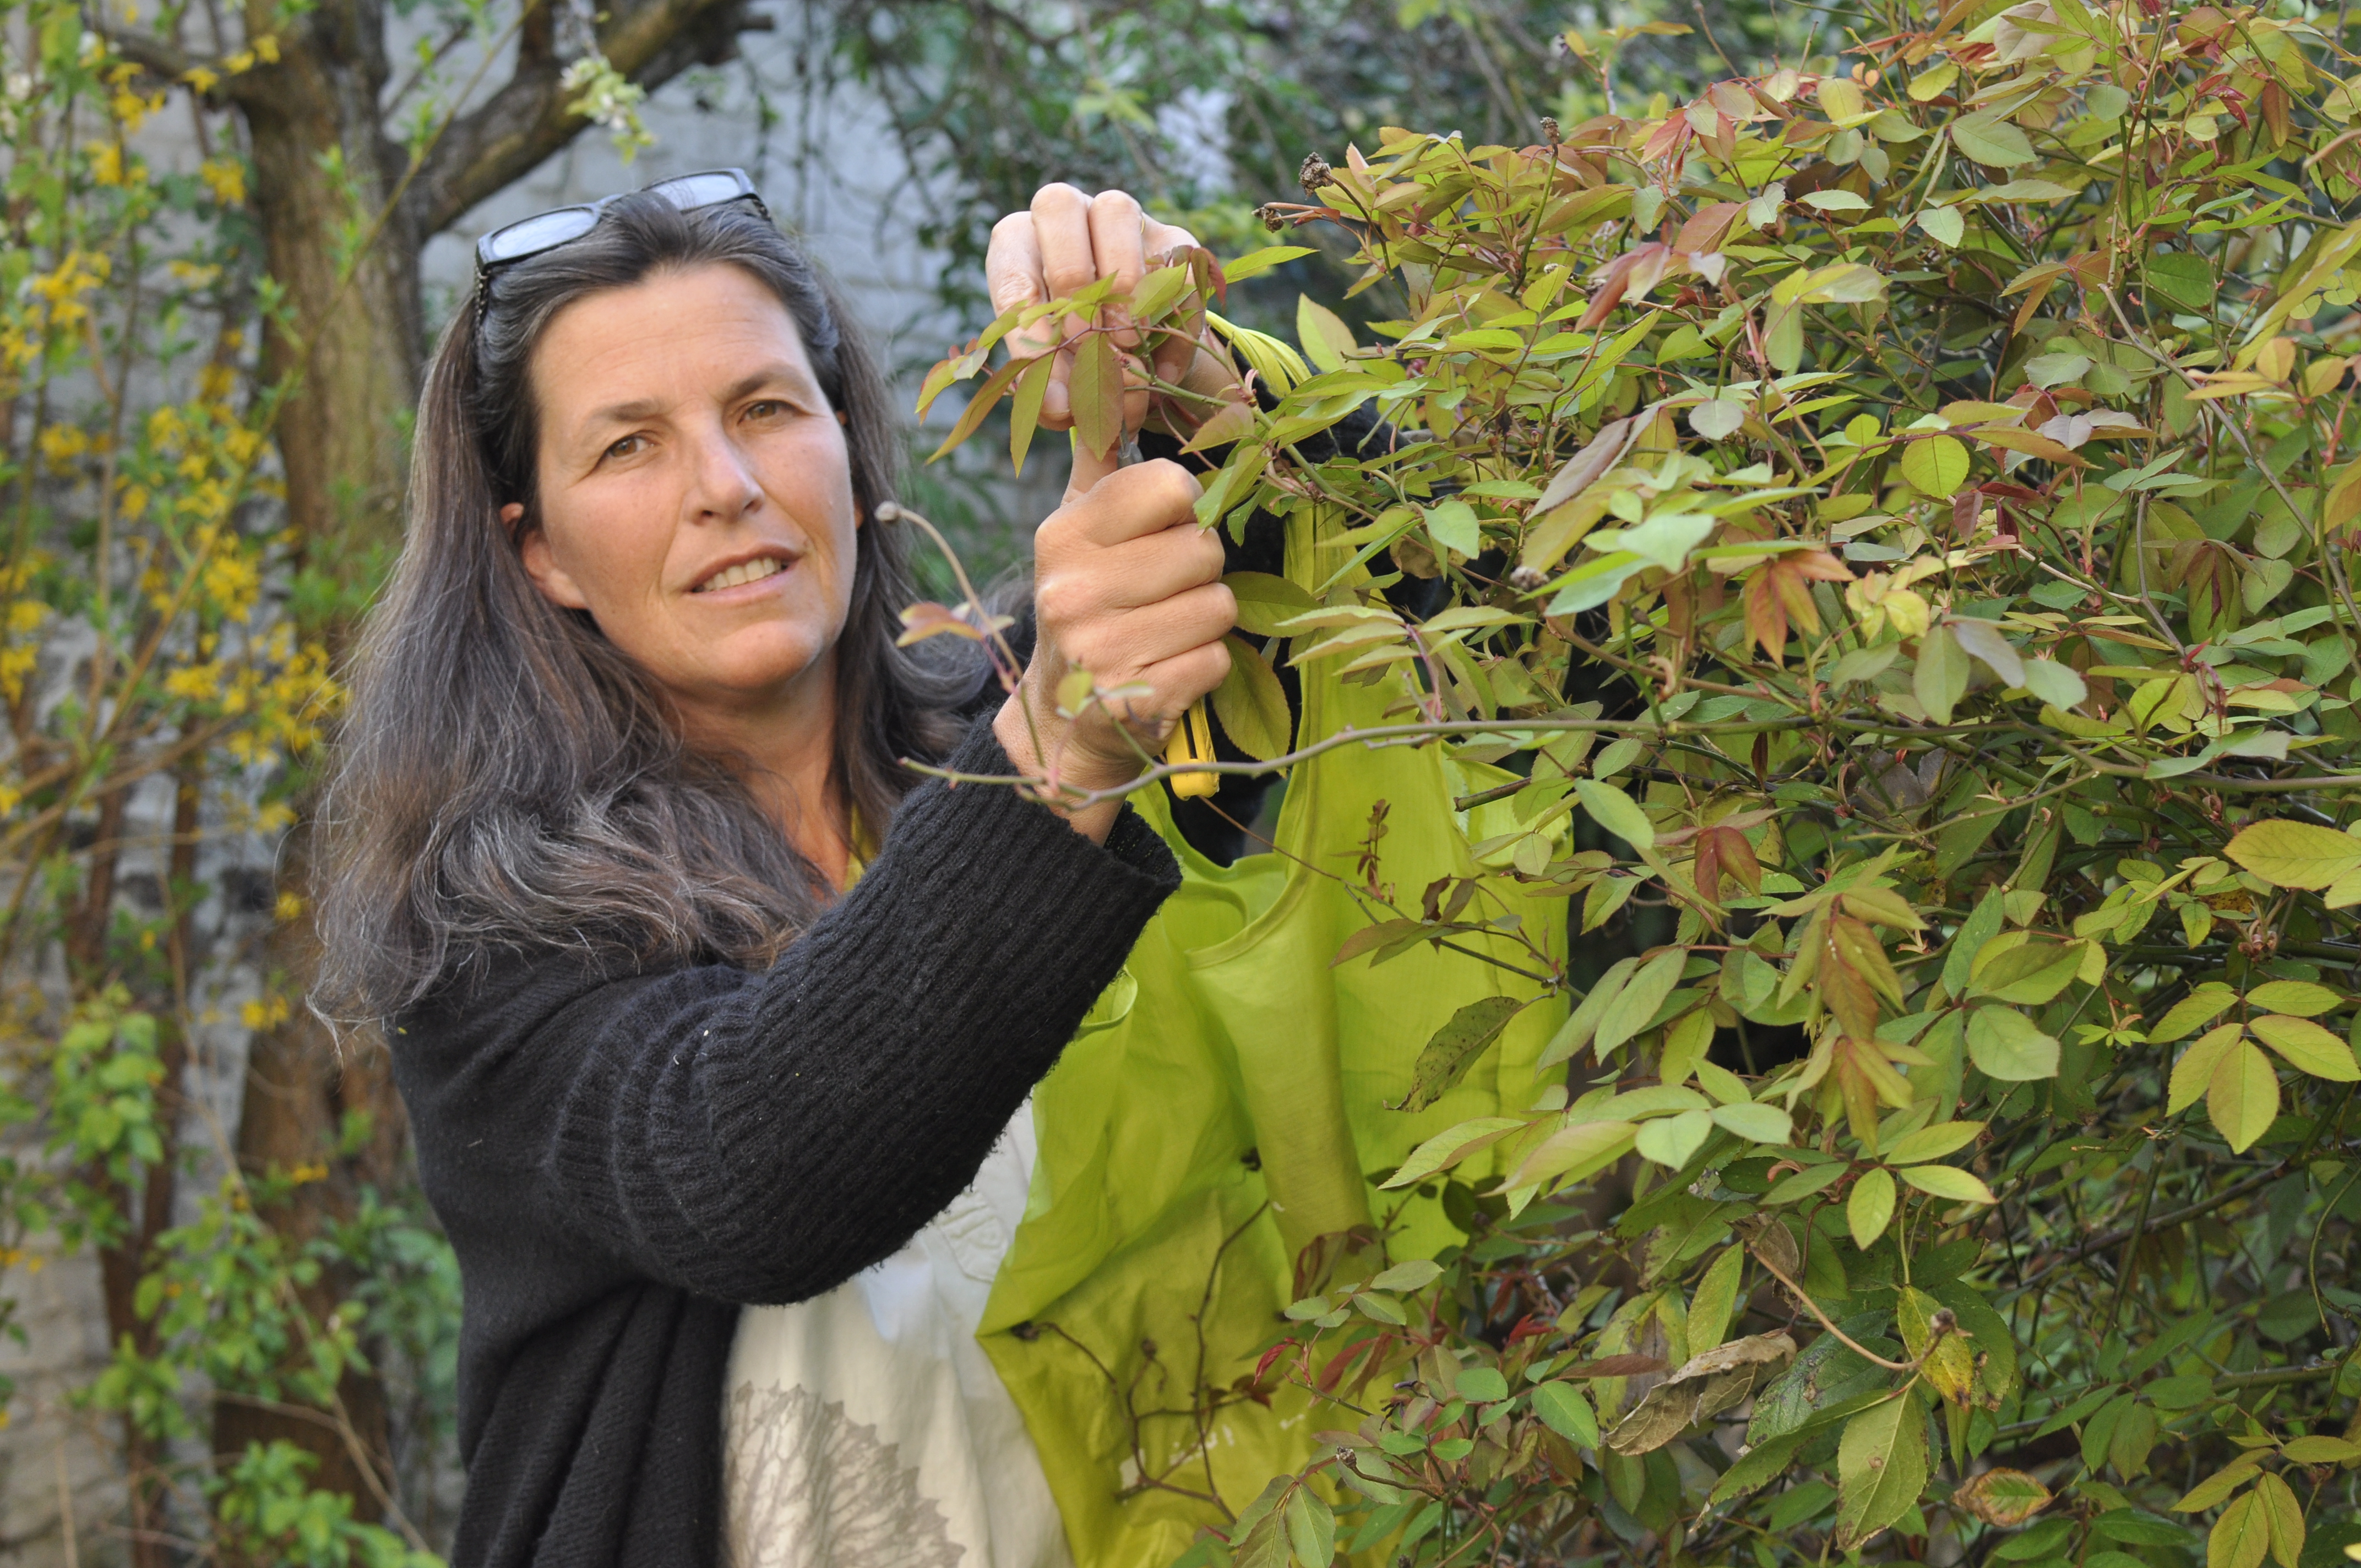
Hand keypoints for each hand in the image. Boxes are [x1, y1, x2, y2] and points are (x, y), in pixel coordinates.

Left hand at [986, 184, 1236, 496]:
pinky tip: (1163, 371)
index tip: (1049, 377)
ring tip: (1128, 346)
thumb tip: (1060, 408)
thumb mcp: (1055, 375)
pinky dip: (1173, 317)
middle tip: (1086, 343)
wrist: (1134, 357)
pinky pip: (1174, 260)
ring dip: (1120, 282)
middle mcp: (1066, 218)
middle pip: (1056, 207)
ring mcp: (1122, 220)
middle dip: (1070, 283)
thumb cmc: (1076, 356)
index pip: (1012, 273)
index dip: (1028, 327)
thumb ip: (1049, 388)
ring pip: (1115, 211)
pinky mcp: (1174, 238)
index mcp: (1020, 246)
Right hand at [994, 459, 1233, 825]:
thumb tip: (1111, 375)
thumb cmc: (1088, 606)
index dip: (1186, 509)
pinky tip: (1167, 670)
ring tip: (1165, 633)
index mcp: (1063, 536)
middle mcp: (1073, 590)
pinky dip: (1205, 668)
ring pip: (1219, 607)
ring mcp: (1101, 650)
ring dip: (1206, 623)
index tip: (1162, 534)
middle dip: (1200, 572)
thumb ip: (1100, 463)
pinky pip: (1217, 660)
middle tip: (1163, 594)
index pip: (1170, 486)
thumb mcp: (1078, 532)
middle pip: (1205, 549)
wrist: (1062, 719)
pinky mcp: (1135, 701)